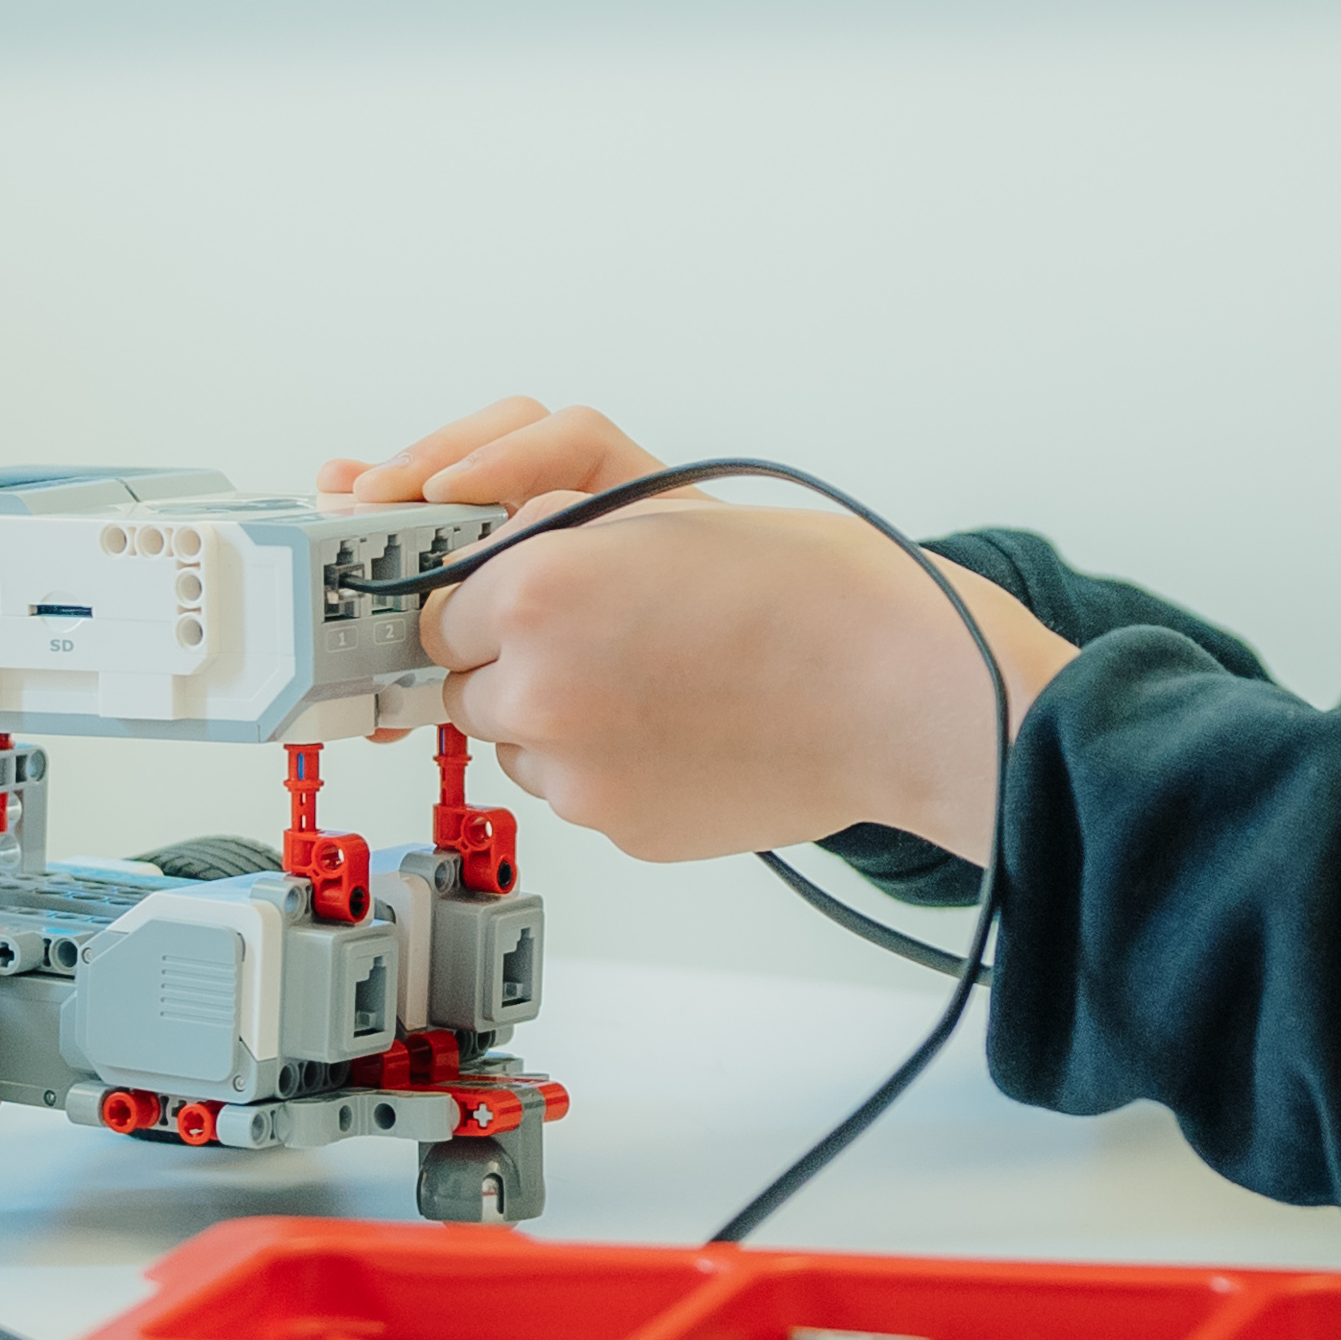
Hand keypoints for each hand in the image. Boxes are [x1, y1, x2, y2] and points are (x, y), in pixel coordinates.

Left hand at [345, 401, 1067, 865]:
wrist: (904, 687)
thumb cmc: (808, 588)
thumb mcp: (655, 509)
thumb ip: (541, 532)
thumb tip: (467, 568)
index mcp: (536, 590)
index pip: (437, 606)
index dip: (488, 594)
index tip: (527, 592)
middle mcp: (541, 689)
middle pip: (466, 684)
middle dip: (515, 659)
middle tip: (611, 632)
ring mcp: (579, 775)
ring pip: (522, 745)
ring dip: (561, 716)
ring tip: (663, 679)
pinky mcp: (623, 830)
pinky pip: (582, 792)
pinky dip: (616, 764)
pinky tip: (688, 726)